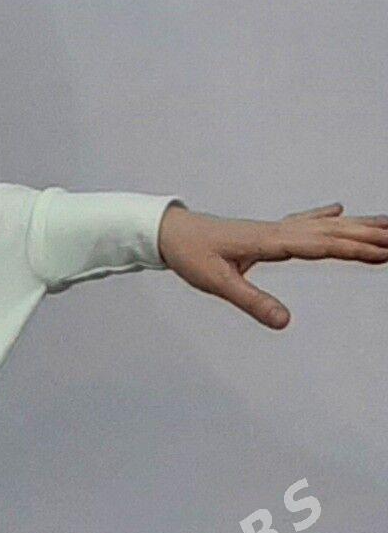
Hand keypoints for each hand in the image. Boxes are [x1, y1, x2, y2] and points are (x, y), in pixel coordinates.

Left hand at [157, 201, 387, 328]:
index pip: (320, 245)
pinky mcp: (266, 231)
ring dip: (357, 225)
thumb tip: (285, 322)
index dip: (353, 249)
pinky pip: (304, 222)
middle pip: (331, 231)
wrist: (166, 230)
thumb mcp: (217, 283)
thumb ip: (252, 302)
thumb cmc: (189, 254)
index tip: (385, 252)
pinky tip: (339, 210)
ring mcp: (273, 229)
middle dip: (368, 235)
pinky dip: (325, 217)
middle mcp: (276, 231)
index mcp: (269, 241)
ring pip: (324, 225)